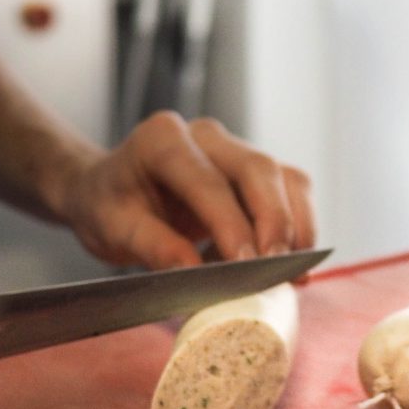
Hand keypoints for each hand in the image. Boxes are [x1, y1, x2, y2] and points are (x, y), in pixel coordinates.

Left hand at [58, 111, 314, 268]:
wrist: (112, 192)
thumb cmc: (110, 207)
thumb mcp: (113, 229)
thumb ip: (153, 247)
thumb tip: (193, 272)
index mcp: (162, 139)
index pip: (208, 180)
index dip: (231, 223)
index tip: (246, 264)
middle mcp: (206, 136)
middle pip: (259, 169)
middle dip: (276, 221)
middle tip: (279, 267)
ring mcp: (237, 149)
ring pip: (286, 178)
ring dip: (297, 225)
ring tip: (293, 272)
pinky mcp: (258, 171)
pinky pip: (292, 191)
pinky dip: (299, 226)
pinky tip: (289, 262)